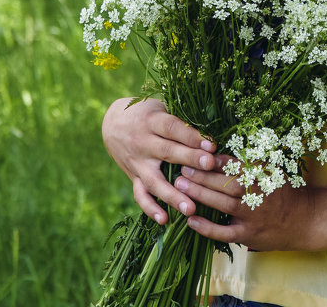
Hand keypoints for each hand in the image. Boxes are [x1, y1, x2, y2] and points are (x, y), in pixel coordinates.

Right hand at [102, 97, 218, 223]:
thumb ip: (181, 117)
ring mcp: (137, 162)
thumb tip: (213, 125)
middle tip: (209, 165)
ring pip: (154, 181)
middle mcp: (142, 143)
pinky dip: (150, 208)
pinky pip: (140, 195)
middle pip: (167, 152)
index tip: (211, 144)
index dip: (191, 136)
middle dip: (189, 159)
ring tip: (191, 208)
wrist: (113, 123)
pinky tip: (164, 220)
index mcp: (152, 121)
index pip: (172, 128)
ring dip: (172, 195)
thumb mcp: (160, 106)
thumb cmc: (147, 113)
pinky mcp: (132, 177)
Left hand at [177, 161, 321, 251]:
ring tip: (181, 187)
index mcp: (262, 176)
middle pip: (226, 183)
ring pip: (223, 204)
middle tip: (182, 168)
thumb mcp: (272, 172)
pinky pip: (225, 233)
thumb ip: (250, 163)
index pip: (236, 165)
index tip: (197, 152)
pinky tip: (191, 220)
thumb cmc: (282, 193)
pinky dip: (207, 227)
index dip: (215, 160)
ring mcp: (253, 216)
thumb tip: (220, 150)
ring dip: (200, 195)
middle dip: (202, 175)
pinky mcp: (249, 235)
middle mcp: (257, 195)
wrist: (305, 220)